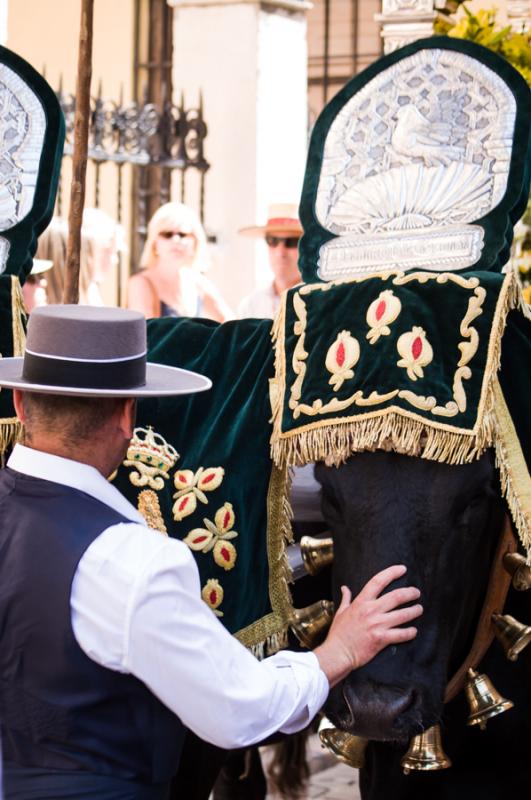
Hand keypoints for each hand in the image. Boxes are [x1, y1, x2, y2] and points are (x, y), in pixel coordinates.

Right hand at [313, 565, 421, 687]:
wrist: (337, 653)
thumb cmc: (338, 634)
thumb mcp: (340, 612)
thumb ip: (346, 599)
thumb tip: (345, 588)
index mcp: (361, 602)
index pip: (378, 581)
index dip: (392, 573)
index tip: (402, 569)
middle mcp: (371, 611)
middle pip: (396, 596)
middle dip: (410, 593)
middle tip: (416, 592)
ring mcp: (377, 625)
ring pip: (402, 614)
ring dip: (414, 611)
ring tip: (419, 609)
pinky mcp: (381, 639)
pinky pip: (401, 634)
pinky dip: (410, 632)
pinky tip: (414, 631)